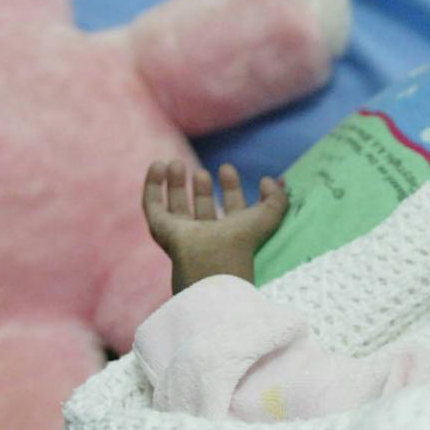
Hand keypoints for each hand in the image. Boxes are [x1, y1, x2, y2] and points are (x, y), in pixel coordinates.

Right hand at [143, 160, 287, 290]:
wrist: (209, 265)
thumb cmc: (240, 245)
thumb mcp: (267, 218)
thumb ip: (277, 199)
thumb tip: (270, 180)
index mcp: (233, 235)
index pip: (231, 208)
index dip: (231, 187)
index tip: (227, 168)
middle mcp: (207, 236)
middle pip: (202, 208)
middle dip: (202, 188)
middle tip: (202, 171)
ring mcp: (182, 234)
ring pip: (177, 206)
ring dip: (176, 184)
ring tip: (176, 164)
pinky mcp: (161, 230)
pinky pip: (152, 205)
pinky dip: (153, 185)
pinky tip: (157, 166)